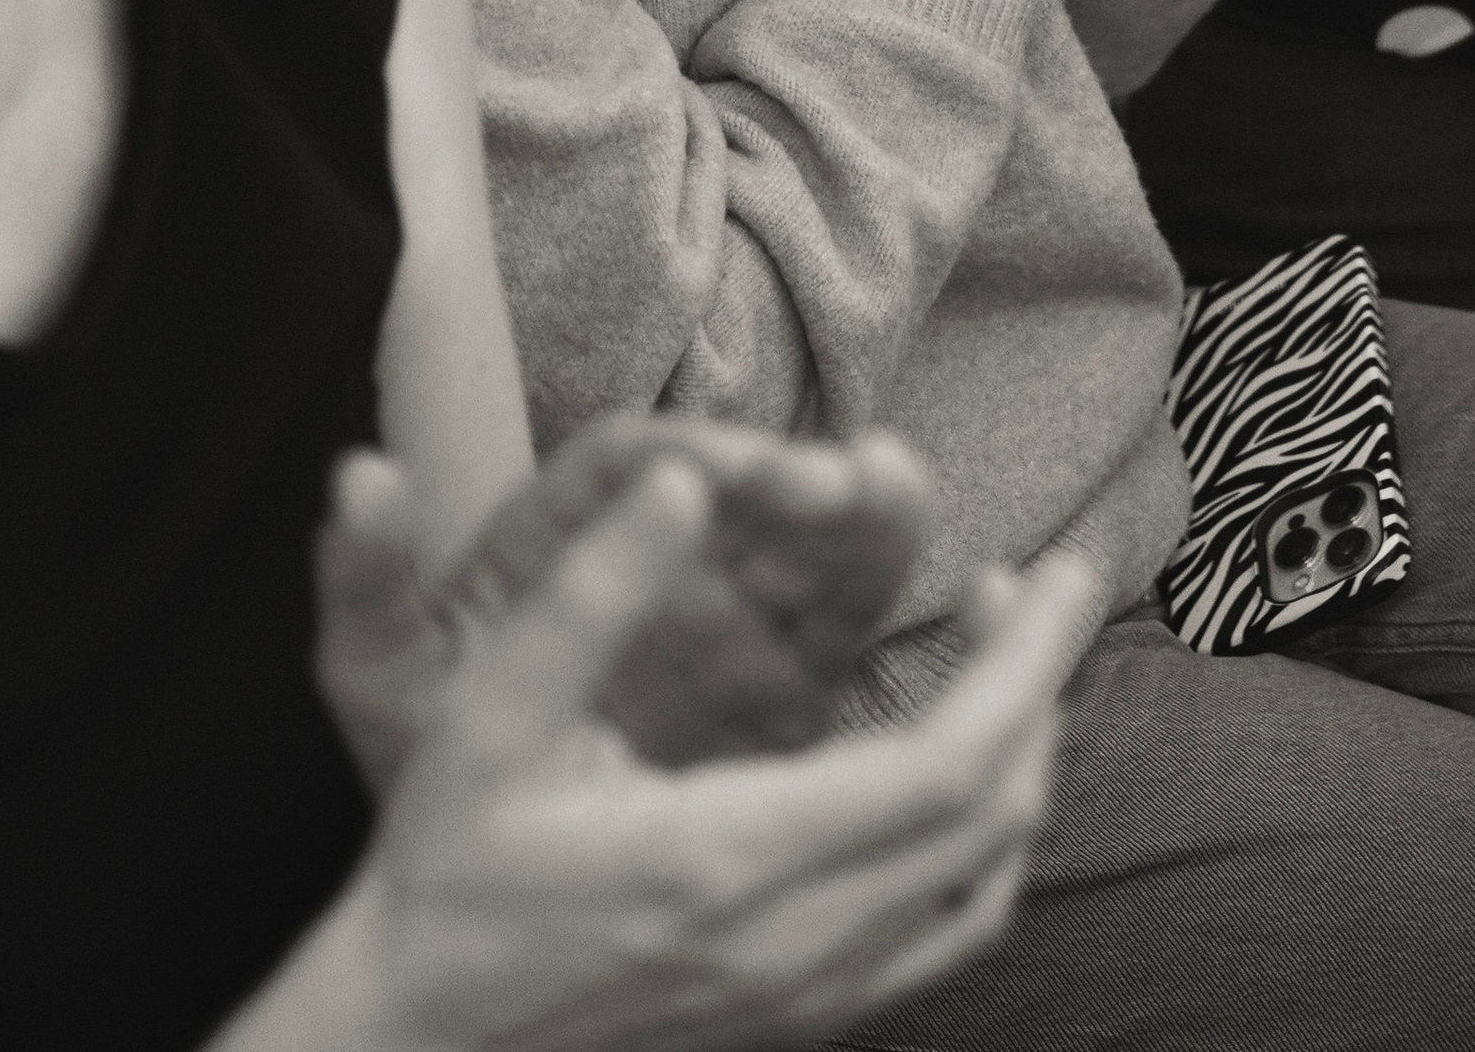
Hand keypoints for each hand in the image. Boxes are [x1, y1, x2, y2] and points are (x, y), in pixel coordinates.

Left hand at [317, 423, 939, 795]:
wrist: (480, 858)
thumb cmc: (424, 745)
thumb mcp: (378, 673)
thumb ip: (368, 582)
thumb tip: (355, 476)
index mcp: (566, 528)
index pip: (632, 465)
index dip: (687, 455)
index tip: (730, 466)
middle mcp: (662, 547)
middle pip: (745, 486)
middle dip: (800, 474)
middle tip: (854, 477)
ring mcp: (732, 607)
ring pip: (812, 540)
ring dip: (864, 510)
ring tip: (901, 489)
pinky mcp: (787, 672)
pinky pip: (854, 623)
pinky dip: (899, 592)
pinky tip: (961, 586)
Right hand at [334, 458, 1087, 1051]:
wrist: (412, 1041)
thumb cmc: (446, 871)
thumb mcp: (489, 714)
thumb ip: (590, 594)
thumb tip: (684, 480)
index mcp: (727, 857)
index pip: (946, 764)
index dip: (1025, 663)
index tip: (1062, 570)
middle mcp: (787, 944)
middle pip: (990, 821)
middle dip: (1042, 691)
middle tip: (1045, 584)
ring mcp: (800, 999)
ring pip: (981, 890)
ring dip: (1019, 766)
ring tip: (1000, 658)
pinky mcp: (795, 1021)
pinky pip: (939, 938)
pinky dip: (980, 849)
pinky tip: (947, 771)